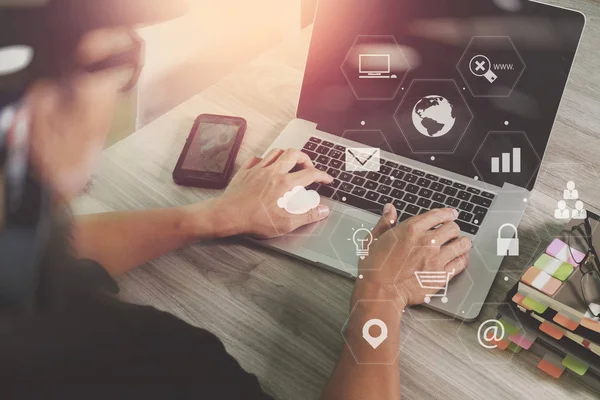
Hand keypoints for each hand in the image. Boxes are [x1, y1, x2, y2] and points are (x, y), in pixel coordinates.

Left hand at [219, 148, 332, 237]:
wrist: (228, 215)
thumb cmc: (255, 220)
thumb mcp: (286, 223)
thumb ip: (307, 215)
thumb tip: (323, 210)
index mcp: (285, 184)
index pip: (310, 174)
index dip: (322, 175)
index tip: (327, 180)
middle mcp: (273, 172)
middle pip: (294, 154)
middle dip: (305, 158)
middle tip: (308, 168)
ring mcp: (258, 169)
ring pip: (276, 152)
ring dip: (286, 155)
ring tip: (290, 164)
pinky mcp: (245, 172)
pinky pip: (257, 158)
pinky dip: (264, 160)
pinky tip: (266, 167)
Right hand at [353, 204, 470, 306]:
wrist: (380, 291)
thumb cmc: (374, 267)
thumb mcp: (374, 239)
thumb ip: (385, 222)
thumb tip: (390, 209)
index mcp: (411, 229)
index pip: (438, 215)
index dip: (448, 213)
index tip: (451, 214)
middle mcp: (427, 241)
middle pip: (453, 228)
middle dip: (453, 228)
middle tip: (452, 231)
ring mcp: (436, 259)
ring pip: (461, 244)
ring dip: (462, 242)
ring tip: (461, 243)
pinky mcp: (441, 275)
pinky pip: (460, 263)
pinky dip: (463, 258)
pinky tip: (460, 257)